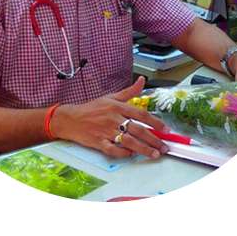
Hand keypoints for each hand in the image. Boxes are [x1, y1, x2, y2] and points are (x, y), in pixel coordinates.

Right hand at [50, 76, 169, 158]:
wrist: (70, 119)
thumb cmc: (92, 108)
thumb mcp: (110, 96)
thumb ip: (129, 91)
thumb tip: (142, 80)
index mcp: (117, 106)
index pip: (141, 114)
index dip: (155, 122)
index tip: (166, 130)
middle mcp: (113, 118)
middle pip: (138, 130)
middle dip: (154, 140)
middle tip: (164, 147)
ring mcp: (106, 131)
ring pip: (129, 141)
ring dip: (143, 149)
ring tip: (154, 154)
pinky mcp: (98, 142)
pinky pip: (113, 150)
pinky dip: (123, 153)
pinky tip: (131, 155)